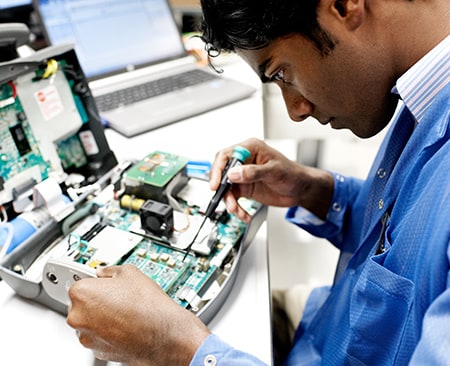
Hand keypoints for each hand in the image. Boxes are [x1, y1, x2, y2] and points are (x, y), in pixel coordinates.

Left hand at [67, 264, 210, 365]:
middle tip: (118, 296)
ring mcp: (86, 336)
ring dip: (102, 316)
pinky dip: (108, 331)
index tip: (103, 283)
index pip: (80, 282)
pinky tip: (126, 324)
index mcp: (82, 293)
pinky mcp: (97, 351)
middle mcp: (78, 316)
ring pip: (90, 321)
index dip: (96, 282)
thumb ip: (111, 270)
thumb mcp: (131, 272)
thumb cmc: (147, 305)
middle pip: (82, 303)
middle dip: (98, 299)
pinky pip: (99, 336)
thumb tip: (107, 272)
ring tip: (125, 311)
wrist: (162, 334)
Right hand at [210, 138, 333, 220]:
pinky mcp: (245, 188)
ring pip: (226, 188)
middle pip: (222, 172)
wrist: (301, 190)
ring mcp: (243, 175)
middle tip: (224, 199)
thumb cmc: (292, 174)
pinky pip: (234, 199)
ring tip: (236, 210)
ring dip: (229, 201)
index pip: (226, 155)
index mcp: (250, 149)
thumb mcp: (274, 171)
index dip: (218, 169)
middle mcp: (244, 161)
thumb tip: (234, 173)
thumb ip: (253, 172)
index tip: (216, 183)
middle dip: (222, 188)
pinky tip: (243, 214)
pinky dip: (236, 208)